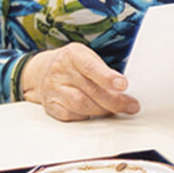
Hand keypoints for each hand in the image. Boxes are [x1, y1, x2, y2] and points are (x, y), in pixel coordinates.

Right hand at [18, 43, 137, 120]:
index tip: (123, 85)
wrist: (43, 71)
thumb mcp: (88, 57)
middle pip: (89, 90)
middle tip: (131, 106)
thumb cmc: (73, 65)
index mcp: (72, 55)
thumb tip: (122, 91)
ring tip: (114, 111)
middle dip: (114, 101)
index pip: (90, 67)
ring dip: (102, 110)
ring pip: (80, 105)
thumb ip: (103, 71)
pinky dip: (85, 117)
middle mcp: (60, 71)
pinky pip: (70, 116)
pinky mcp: (50, 105)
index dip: (107, 78)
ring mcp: (53, 89)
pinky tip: (94, 114)